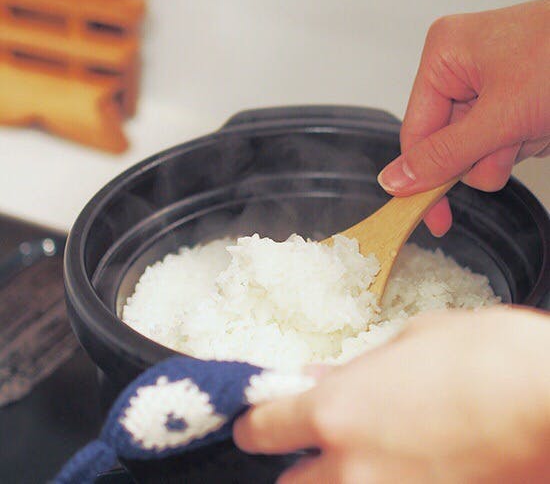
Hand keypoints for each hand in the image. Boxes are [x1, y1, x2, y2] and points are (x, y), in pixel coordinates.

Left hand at [233, 308, 549, 482]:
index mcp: (338, 411)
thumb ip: (358, 370)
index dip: (255, 424)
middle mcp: (351, 468)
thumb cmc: (484, 356)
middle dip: (298, 467)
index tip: (257, 423)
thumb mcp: (410, 342)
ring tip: (364, 461)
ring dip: (335, 483)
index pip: (264, 429)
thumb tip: (321, 381)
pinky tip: (404, 470)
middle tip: (318, 448)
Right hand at [378, 0, 549, 235]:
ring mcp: (486, 84)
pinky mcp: (509, 96)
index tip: (435, 220)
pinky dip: (524, 140)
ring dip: (509, 149)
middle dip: (485, 154)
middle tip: (513, 141)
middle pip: (448, 144)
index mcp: (443, 58)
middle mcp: (459, 70)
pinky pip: (501, 139)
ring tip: (537, 123)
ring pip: (477, 147)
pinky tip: (542, 121)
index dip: (423, 179)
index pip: (416, 134)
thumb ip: (445, 154)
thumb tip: (395, 180)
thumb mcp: (501, 116)